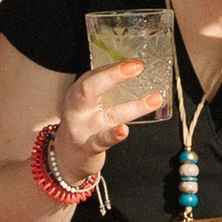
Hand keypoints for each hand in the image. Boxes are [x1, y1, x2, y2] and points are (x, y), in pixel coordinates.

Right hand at [54, 60, 147, 174]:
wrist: (66, 159)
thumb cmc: (82, 126)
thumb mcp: (86, 105)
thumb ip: (104, 91)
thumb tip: (134, 71)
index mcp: (76, 94)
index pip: (94, 75)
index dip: (114, 67)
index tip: (135, 62)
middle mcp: (76, 109)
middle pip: (90, 87)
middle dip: (113, 75)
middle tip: (136, 66)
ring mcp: (81, 128)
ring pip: (109, 115)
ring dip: (135, 107)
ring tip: (155, 99)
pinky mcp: (88, 147)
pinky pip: (102, 140)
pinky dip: (113, 135)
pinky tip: (123, 130)